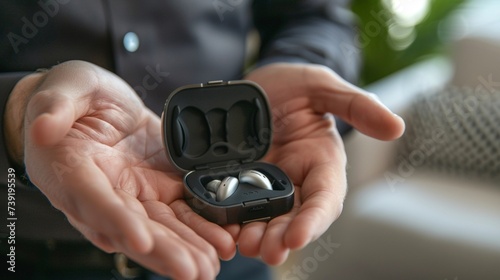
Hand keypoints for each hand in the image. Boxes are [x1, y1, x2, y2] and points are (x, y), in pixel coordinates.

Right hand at [5, 61, 235, 278]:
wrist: (100, 103)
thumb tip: (43, 128)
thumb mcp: (65, 86)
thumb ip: (54, 106)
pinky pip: (180, 210)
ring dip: (185, 248)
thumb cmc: (75, 94)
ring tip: (210, 266)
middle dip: (163, 250)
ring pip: (160, 226)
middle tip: (191, 270)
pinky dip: (200, 227)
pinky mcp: (158, 187)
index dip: (117, 220)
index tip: (140, 239)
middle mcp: (103, 192)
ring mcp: (134, 193)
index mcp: (72, 170)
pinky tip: (221, 241)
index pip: (93, 200)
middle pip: (133, 227)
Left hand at [235, 63, 404, 263]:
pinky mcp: (238, 183)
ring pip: (265, 219)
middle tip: (265, 251)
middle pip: (294, 218)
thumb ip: (356, 105)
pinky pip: (235, 207)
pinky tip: (220, 230)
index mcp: (321, 162)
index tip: (297, 237)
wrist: (255, 86)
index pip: (325, 198)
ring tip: (243, 245)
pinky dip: (229, 222)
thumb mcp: (321, 86)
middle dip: (281, 238)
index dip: (313, 220)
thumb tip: (397, 127)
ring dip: (255, 237)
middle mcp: (296, 180)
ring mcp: (265, 184)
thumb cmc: (293, 84)